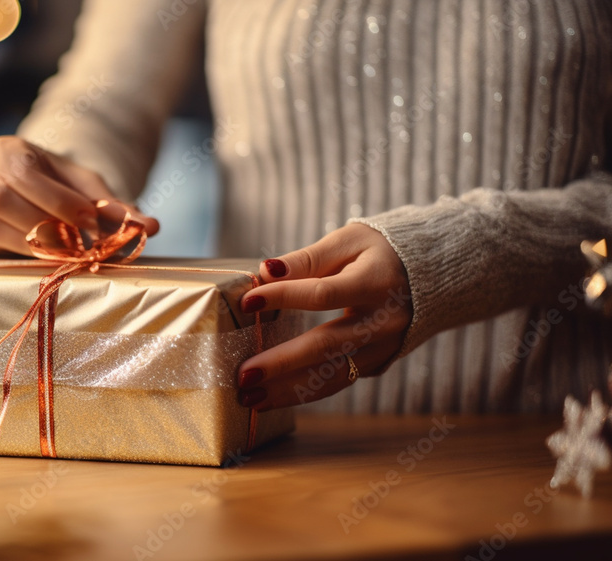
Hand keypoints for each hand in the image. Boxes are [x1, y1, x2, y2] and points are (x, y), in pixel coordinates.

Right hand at [0, 136, 158, 255]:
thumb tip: (149, 226)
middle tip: (76, 245)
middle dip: (42, 224)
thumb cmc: (63, 188)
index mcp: (9, 148)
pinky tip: (40, 256)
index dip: (57, 200)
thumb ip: (115, 206)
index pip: (25, 173)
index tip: (88, 223)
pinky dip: (14, 250)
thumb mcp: (89, 189)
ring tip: (61, 252)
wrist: (37, 192)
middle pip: (2, 198)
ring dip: (27, 242)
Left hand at [236, 224, 411, 409]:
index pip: (324, 294)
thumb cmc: (382, 252)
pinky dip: (303, 393)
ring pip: (332, 376)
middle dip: (282, 364)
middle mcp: (383, 323)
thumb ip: (307, 259)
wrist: (435, 276)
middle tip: (243, 375)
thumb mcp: (350, 241)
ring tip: (249, 399)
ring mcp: (383, 349)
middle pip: (327, 347)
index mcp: (376, 284)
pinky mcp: (377, 364)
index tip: (248, 301)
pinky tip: (271, 398)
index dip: (285, 296)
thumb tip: (265, 271)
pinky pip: (337, 382)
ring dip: (288, 391)